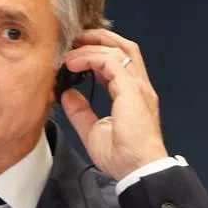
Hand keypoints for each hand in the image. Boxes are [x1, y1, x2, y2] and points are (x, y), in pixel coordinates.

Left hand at [59, 29, 168, 180]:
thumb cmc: (123, 158)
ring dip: (93, 44)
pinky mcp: (132, 90)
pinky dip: (90, 57)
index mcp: (133, 96)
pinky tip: (73, 63)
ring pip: (119, 49)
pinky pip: (110, 61)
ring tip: (71, 49)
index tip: (75, 58)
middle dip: (99, 38)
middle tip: (75, 40)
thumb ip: (81, 112)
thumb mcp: (93, 131)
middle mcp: (139, 87)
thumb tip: (68, 94)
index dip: (97, 55)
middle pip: (124, 47)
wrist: (138, 169)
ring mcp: (138, 86)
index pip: (119, 64)